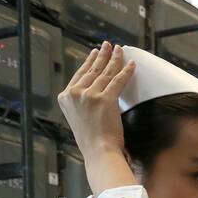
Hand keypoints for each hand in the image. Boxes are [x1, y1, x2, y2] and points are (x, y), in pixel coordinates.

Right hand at [58, 41, 134, 156]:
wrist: (98, 151)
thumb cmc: (92, 140)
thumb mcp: (78, 117)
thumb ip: (81, 103)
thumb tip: (92, 92)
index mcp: (65, 97)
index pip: (79, 75)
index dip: (89, 62)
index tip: (96, 53)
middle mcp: (74, 94)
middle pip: (92, 70)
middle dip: (102, 56)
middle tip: (108, 45)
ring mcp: (89, 96)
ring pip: (105, 73)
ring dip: (114, 59)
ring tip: (120, 50)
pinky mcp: (104, 99)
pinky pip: (118, 81)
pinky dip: (126, 71)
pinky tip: (131, 64)